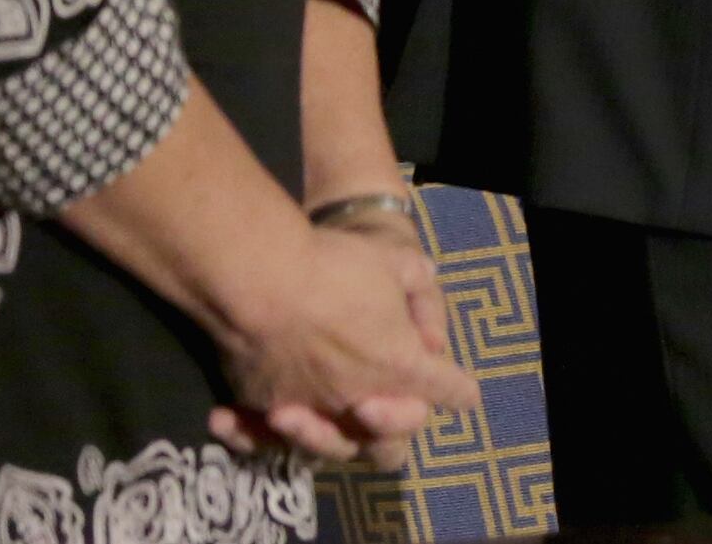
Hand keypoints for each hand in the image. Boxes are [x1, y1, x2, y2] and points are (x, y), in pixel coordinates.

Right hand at [204, 218, 471, 468]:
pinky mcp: (264, 409)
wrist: (257, 275)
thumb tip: (427, 319)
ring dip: (335, 438)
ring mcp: (310, 413)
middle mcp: (358, 402)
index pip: (448, 392)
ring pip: (333, 450)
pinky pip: (265, 438)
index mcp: (402, 367)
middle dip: (396, 430)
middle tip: (385, 403)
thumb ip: (419, 290)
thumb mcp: (396, 261)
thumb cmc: (337, 265)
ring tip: (325, 411)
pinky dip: (259, 435)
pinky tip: (248, 420)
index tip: (463, 393)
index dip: (459, 391)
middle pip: (390, 448)